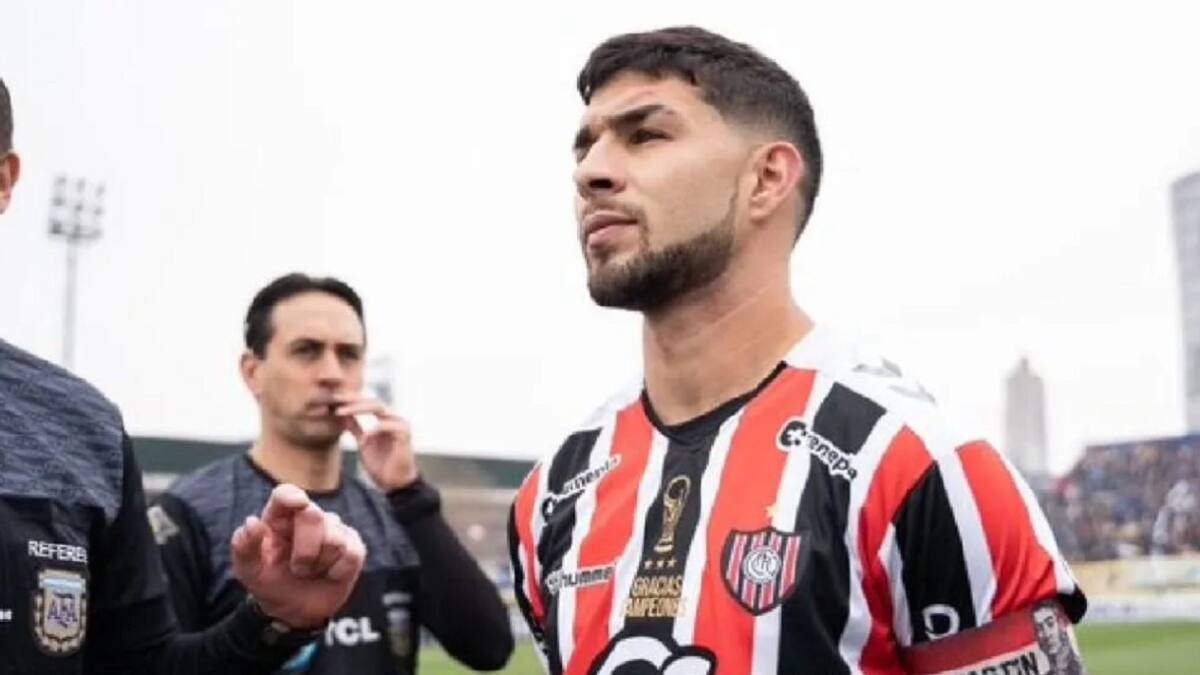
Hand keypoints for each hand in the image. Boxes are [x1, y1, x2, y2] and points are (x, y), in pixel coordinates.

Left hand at [231, 484, 364, 628]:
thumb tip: (252, 522)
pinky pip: (351, 555)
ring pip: (334, 539)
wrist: (296, 611)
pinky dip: (337, 572)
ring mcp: (335, 530)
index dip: (292, 496)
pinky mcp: (354, 547)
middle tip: (297, 568)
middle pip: (313, 516)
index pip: (285, 495)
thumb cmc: (271, 583)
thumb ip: (244, 547)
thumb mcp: (249, 572)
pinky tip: (330, 574)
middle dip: (303, 551)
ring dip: (318, 565)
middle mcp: (309, 517)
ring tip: (311, 571)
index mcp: (279, 517)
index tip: (298, 504)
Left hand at [335, 395, 418, 490]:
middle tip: (335, 399)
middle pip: (373, 401)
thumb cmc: (381, 464)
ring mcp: (400, 425)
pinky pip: (390, 425)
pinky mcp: (405, 435)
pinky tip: (364, 435)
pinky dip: (376, 428)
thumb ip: (356, 428)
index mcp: (384, 419)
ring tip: (342, 411)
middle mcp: (393, 418)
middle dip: (353, 399)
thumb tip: (342, 414)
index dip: (350, 400)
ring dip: (360, 408)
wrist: (394, 483)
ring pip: (380, 408)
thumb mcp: (363, 443)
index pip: (367, 403)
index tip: (332, 399)